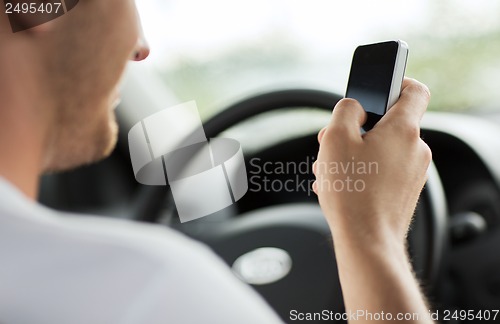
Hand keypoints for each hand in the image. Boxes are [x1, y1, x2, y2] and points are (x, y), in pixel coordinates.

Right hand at [313, 78, 431, 250]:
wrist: (367, 242)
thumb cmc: (352, 193)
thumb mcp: (336, 138)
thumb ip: (346, 110)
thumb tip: (355, 107)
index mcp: (403, 130)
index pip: (415, 90)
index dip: (397, 82)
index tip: (378, 89)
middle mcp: (415, 150)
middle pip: (387, 124)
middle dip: (356, 129)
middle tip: (330, 143)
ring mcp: (413, 173)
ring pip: (381, 150)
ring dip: (354, 154)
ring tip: (331, 172)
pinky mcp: (405, 192)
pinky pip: (383, 171)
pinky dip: (363, 172)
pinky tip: (341, 187)